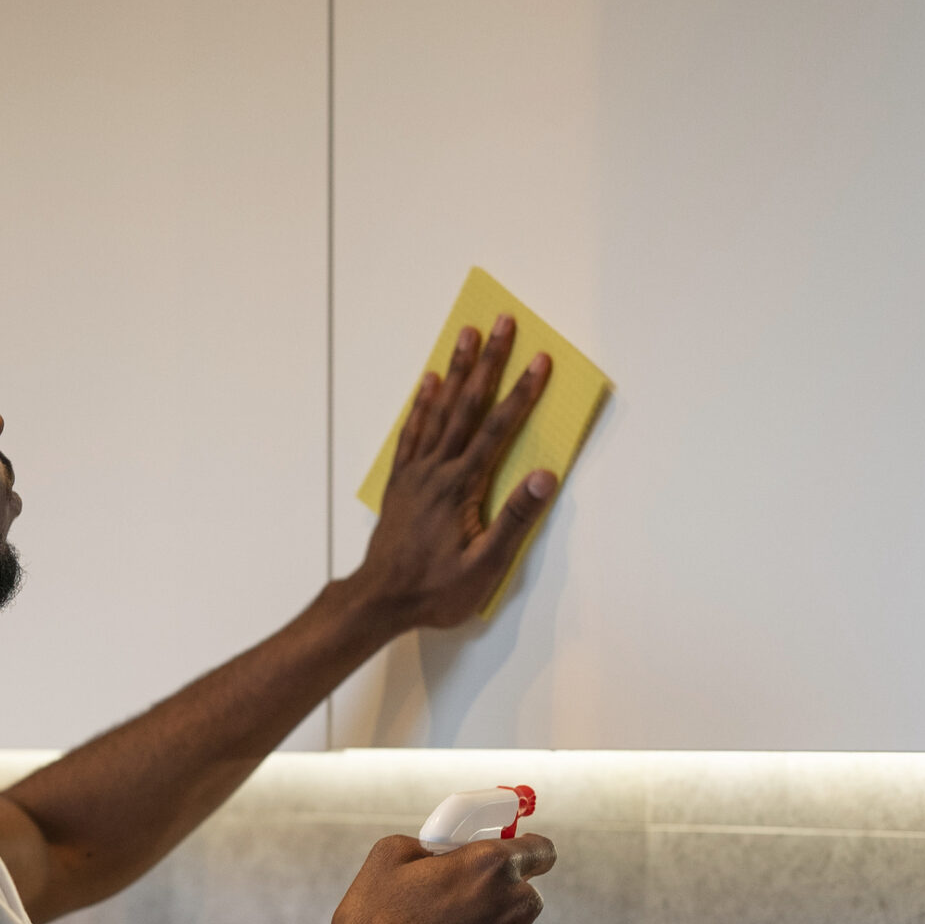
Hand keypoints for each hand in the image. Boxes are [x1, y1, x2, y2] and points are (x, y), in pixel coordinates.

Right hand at [319, 833, 554, 923]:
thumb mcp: (384, 863)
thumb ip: (427, 845)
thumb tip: (441, 853)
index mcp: (490, 866)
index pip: (539, 850)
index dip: (526, 855)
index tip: (515, 864)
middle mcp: (518, 905)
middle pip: (520, 897)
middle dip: (493, 905)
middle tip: (451, 921)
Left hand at [349, 315, 557, 628]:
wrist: (379, 600)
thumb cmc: (434, 590)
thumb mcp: (485, 566)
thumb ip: (515, 520)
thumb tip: (545, 477)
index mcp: (460, 487)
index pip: (497, 429)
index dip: (521, 393)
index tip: (539, 361)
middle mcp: (436, 470)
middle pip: (467, 405)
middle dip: (488, 362)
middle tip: (500, 323)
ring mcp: (415, 473)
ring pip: (438, 410)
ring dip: (456, 371)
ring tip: (466, 336)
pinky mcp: (401, 481)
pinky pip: (412, 431)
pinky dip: (421, 404)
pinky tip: (428, 383)